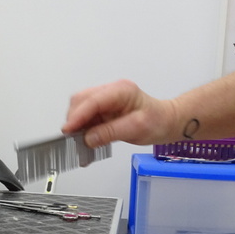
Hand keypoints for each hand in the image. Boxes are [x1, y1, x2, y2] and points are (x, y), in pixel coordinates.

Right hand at [63, 79, 177, 148]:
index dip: (77, 116)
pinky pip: (87, 117)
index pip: (92, 100)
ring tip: (79, 142)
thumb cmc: (157, 121)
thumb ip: (110, 132)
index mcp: (121, 91)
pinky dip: (83, 129)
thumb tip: (88, 139)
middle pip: (81, 100)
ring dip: (77, 125)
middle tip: (72, 138)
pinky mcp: (104, 109)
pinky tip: (85, 141)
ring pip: (81, 108)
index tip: (68, 130)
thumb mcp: (136, 129)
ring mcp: (106, 99)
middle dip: (74, 119)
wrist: (166, 122)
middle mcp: (111, 91)